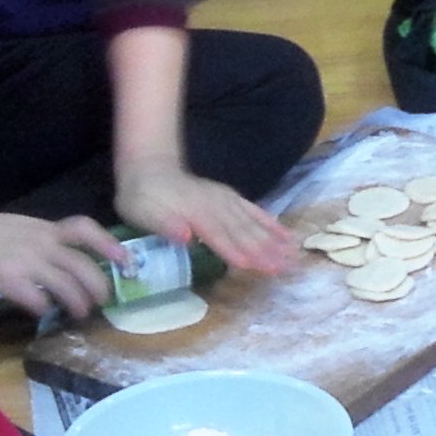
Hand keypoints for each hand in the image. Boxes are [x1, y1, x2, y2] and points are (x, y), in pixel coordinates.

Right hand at [0, 205, 128, 319]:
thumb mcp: (16, 228)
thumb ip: (40, 242)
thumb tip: (62, 263)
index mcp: (42, 228)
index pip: (84, 229)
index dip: (108, 244)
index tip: (124, 259)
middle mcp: (39, 243)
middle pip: (82, 265)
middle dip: (98, 286)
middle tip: (101, 301)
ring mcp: (23, 261)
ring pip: (65, 285)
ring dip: (77, 304)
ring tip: (80, 314)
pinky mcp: (4, 279)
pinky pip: (35, 299)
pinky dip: (43, 309)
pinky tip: (42, 313)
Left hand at [114, 165, 300, 278]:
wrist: (148, 167)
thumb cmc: (140, 197)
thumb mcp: (141, 212)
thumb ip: (164, 224)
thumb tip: (185, 237)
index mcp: (195, 213)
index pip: (220, 237)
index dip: (238, 253)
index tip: (258, 267)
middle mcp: (215, 206)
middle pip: (243, 232)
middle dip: (266, 251)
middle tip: (287, 268)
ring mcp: (225, 200)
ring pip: (252, 223)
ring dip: (274, 240)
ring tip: (294, 255)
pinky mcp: (229, 198)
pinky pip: (254, 211)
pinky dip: (271, 223)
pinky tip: (286, 234)